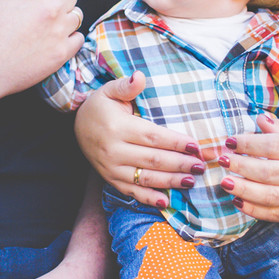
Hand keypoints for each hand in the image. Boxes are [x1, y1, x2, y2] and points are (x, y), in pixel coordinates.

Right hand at [74, 71, 205, 207]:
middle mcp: (113, 150)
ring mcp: (111, 168)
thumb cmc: (100, 107)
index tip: (196, 146)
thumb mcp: (109, 91)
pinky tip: (166, 201)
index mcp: (117, 127)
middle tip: (201, 165)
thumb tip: (139, 76)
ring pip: (146, 178)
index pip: (152, 136)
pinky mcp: (110, 179)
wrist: (77, 127)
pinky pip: (132, 192)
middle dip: (180, 163)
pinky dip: (149, 198)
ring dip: (171, 181)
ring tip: (191, 180)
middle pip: (153, 159)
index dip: (175, 142)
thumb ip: (126, 85)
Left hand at [219, 113, 278, 222]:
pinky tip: (237, 202)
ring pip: (270, 196)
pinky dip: (254, 210)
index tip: (230, 141)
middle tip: (222, 160)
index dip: (249, 144)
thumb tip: (259, 120)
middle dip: (242, 166)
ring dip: (244, 190)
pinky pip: (274, 214)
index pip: (273, 146)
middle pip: (269, 172)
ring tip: (225, 182)